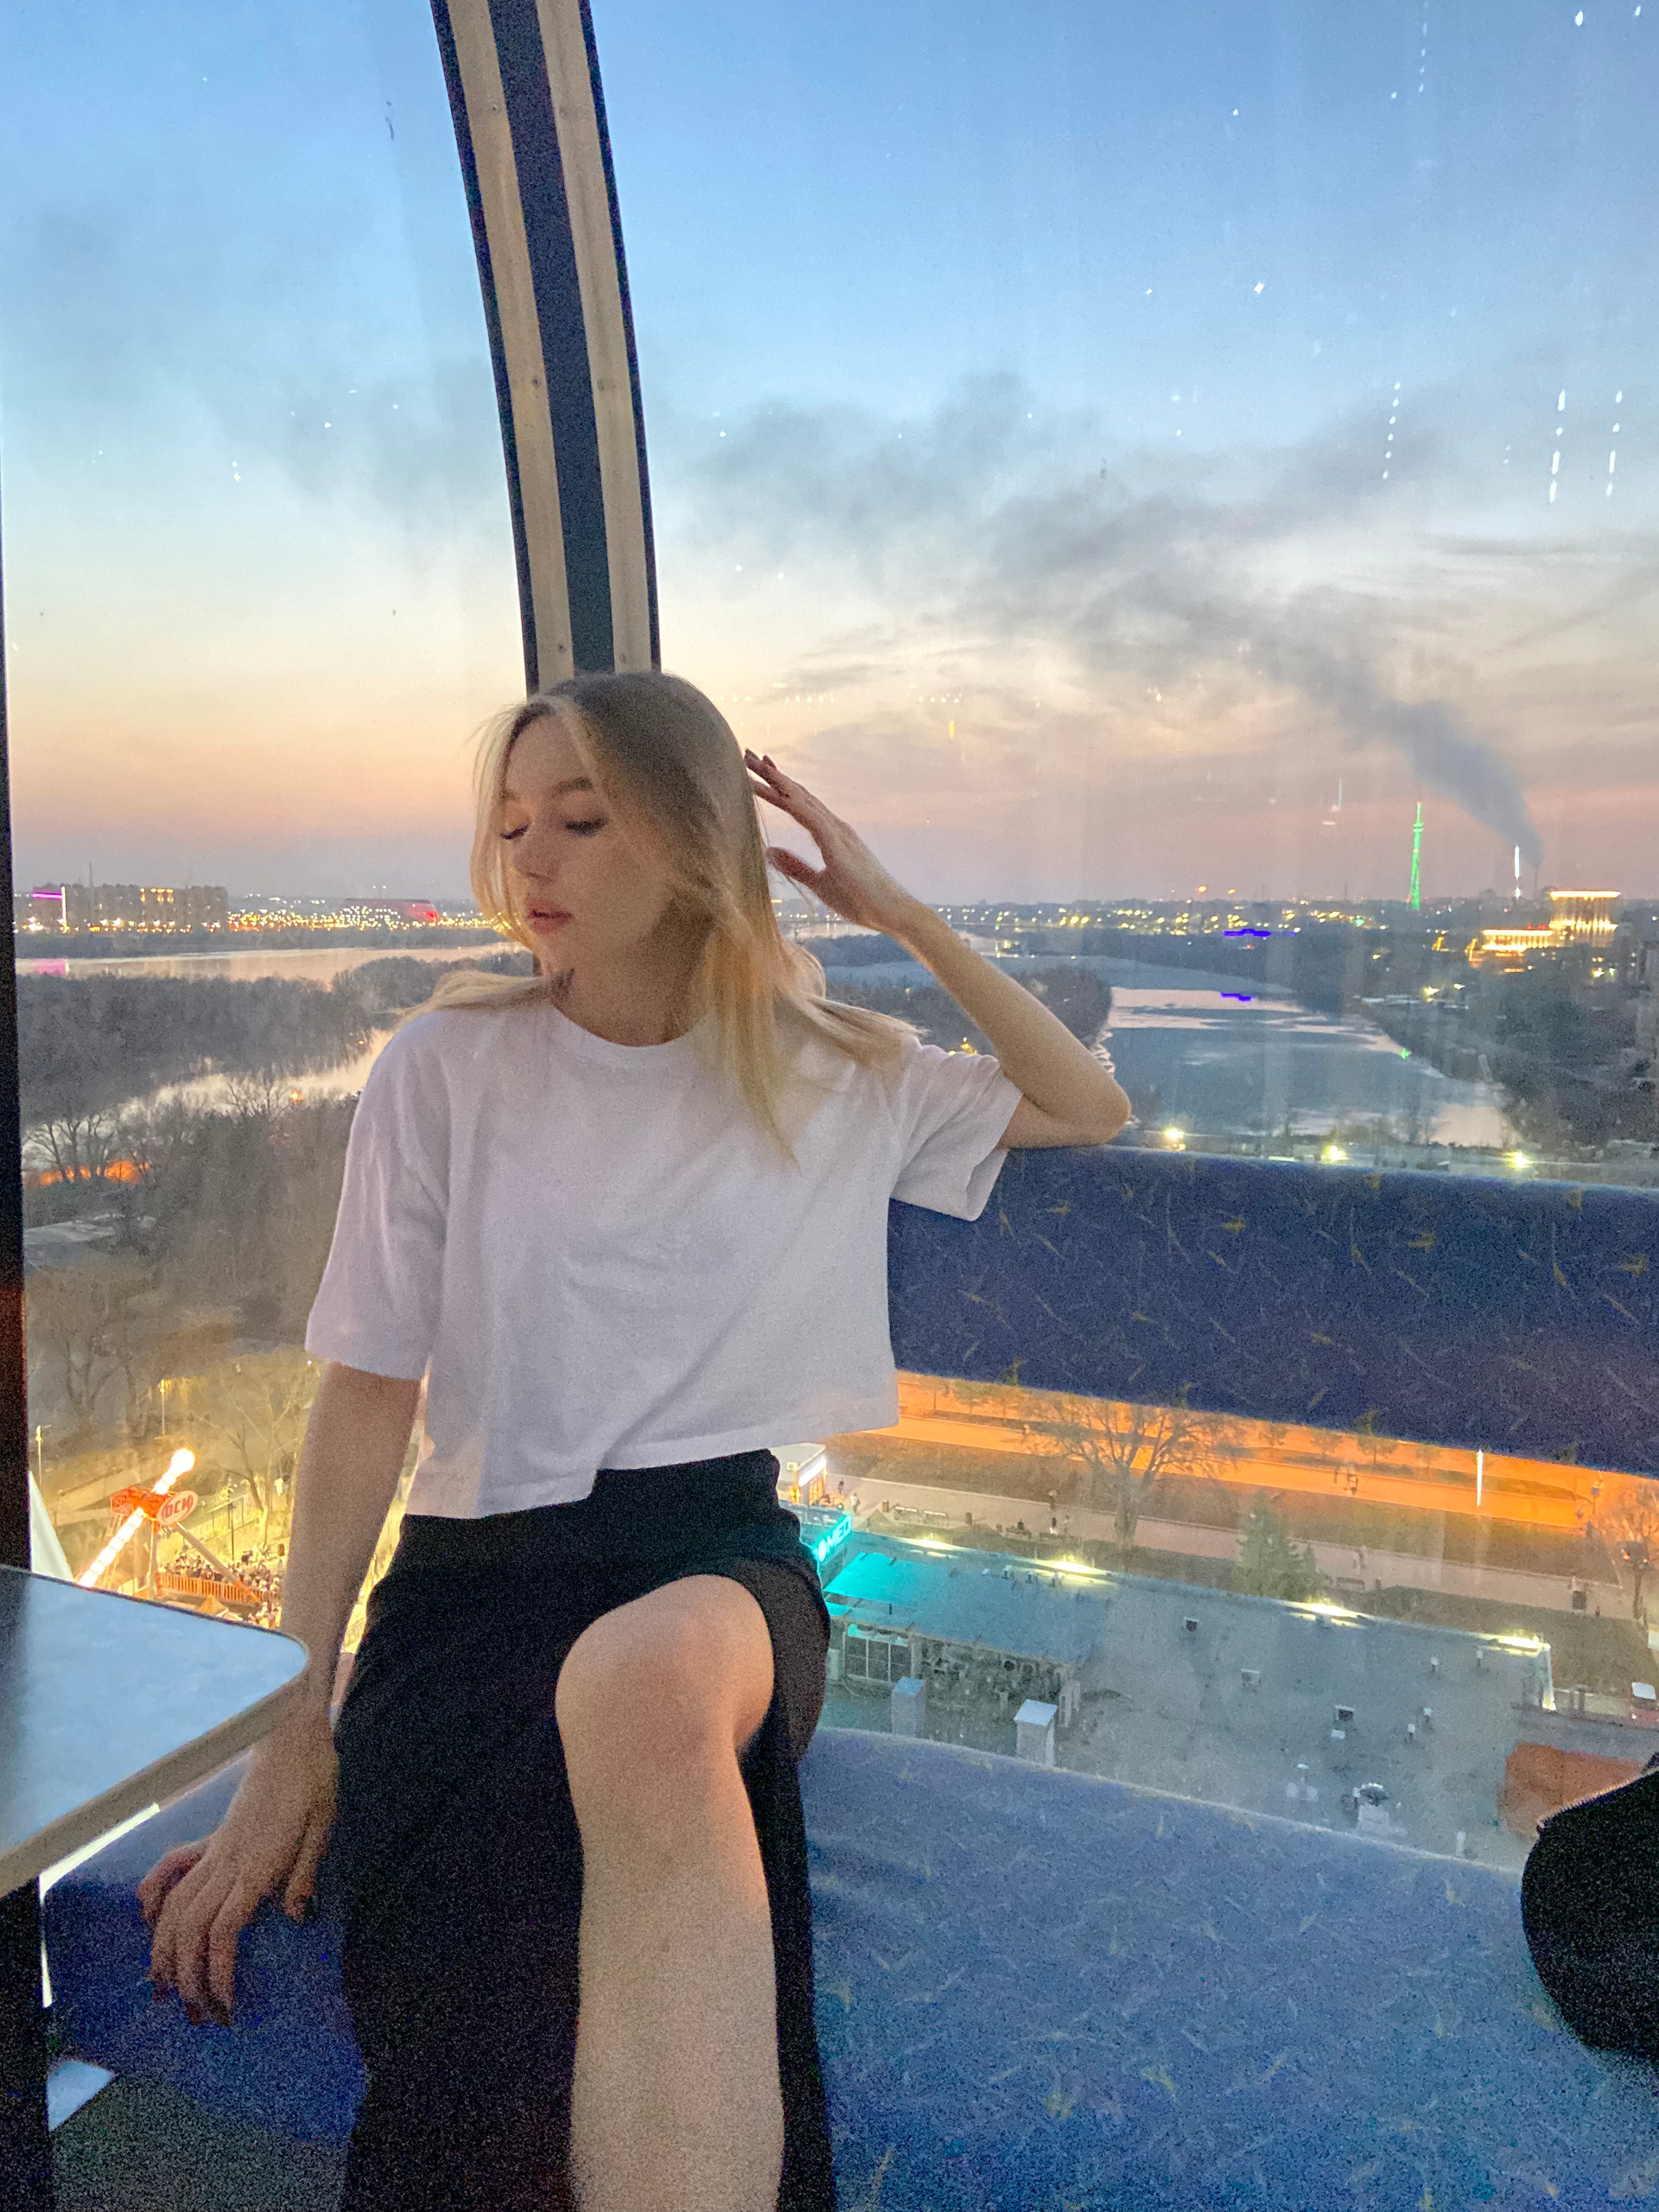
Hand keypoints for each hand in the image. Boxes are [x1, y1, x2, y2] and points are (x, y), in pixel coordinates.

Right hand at [138, 1713, 337, 2026]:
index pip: (222, 1932)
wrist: (291, 1737)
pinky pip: (171, 1869)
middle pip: (191, 1930)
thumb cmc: (314, 1779)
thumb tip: (295, 1918)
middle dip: (188, 1978)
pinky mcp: (211, 1839)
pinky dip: (154, 1897)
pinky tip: (149, 1922)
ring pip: (174, 1907)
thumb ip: (305, 1872)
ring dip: (165, 1951)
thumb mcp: (323, 1824)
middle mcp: (227, 1862)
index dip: (217, 1974)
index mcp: (256, 1865)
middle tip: (200, 2016)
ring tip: (165, 1990)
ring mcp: (214, 1849)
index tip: (225, 2006)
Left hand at [744, 751, 923, 938]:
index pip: (800, 804)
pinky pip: (811, 818)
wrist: (891, 912)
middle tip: (749, 754)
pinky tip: (776, 788)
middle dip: (772, 774)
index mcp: (831, 835)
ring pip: (801, 799)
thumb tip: (769, 852)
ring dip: (776, 780)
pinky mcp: (838, 845)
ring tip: (753, 762)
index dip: (779, 787)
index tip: (762, 771)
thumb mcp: (819, 884)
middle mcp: (834, 827)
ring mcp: (838, 833)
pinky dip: (793, 802)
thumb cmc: (860, 901)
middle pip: (798, 794)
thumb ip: (795, 867)